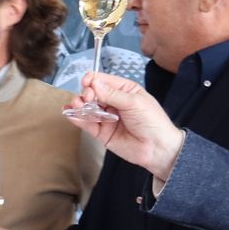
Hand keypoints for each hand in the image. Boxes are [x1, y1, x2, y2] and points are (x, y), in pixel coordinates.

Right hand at [65, 73, 185, 181]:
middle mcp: (114, 102)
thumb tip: (94, 83)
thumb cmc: (153, 122)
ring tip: (78, 106)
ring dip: (79, 105)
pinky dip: (77, 118)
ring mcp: (107, 117)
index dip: (92, 80)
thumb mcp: (134, 102)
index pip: (103, 80)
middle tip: (88, 99)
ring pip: (87, 108)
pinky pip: (87, 124)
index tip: (87, 83)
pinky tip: (71, 114)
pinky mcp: (102, 133)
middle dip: (86, 94)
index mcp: (124, 90)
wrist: (158, 149)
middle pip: (92, 93)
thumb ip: (112, 94)